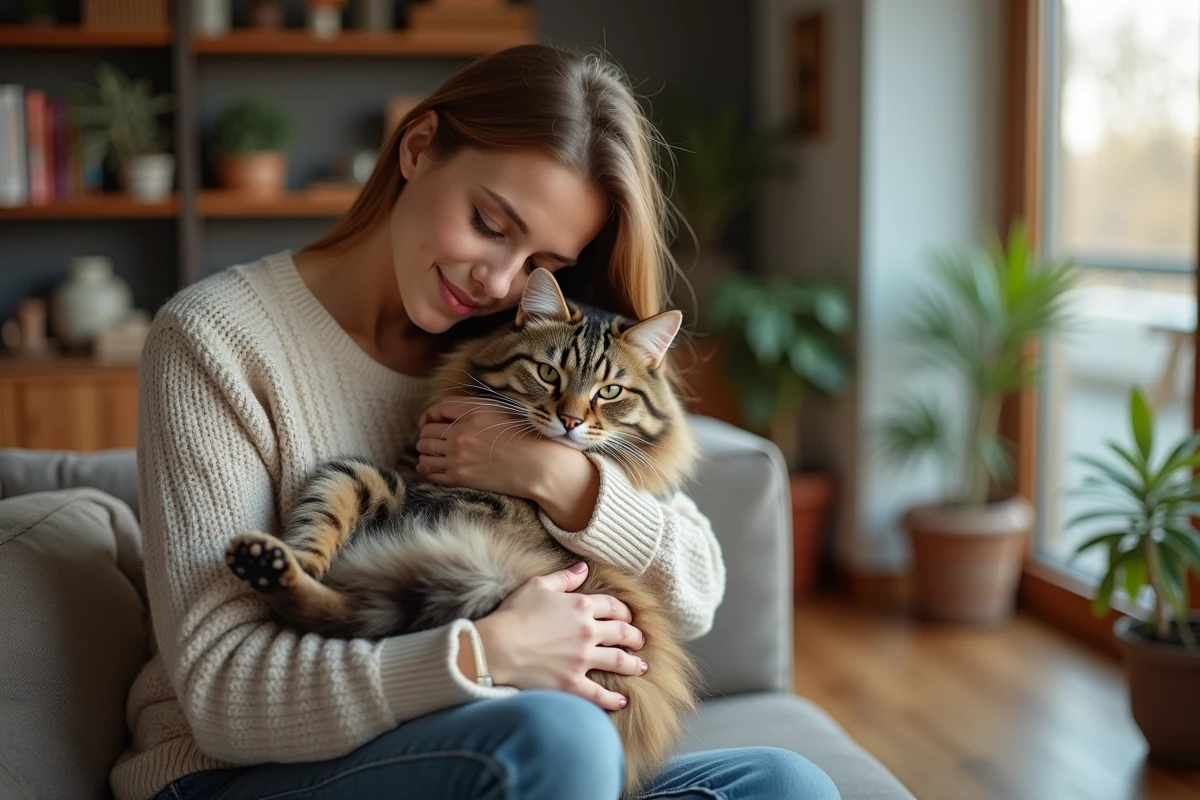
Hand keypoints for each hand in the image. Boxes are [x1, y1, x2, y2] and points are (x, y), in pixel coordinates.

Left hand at [416, 398, 555, 497]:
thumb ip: (476, 408)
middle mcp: (461, 433)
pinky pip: (430, 472)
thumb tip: (453, 412)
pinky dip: (425, 469)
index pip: (438, 408)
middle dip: (425, 435)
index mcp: (473, 412)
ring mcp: (458, 456)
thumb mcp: (501, 411)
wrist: (539, 466)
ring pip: (425, 451)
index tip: (428, 421)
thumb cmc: (526, 437)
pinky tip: (428, 468)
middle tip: (429, 439)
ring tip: (429, 454)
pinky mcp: (460, 477)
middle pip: (427, 432)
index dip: (429, 414)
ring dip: (424, 452)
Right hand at [471, 562, 647, 710]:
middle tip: (640, 642)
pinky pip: (599, 694)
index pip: (613, 606)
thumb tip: (584, 568)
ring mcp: (582, 659)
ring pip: (619, 661)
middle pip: (622, 633)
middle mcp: (588, 631)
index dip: (624, 612)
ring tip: (641, 667)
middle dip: (635, 637)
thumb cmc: (514, 614)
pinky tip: (622, 700)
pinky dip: (613, 698)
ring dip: (633, 664)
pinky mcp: (572, 683)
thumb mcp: (537, 585)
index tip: (628, 617)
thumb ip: (564, 577)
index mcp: (581, 605)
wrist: (496, 646)